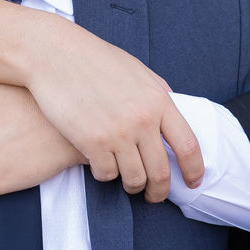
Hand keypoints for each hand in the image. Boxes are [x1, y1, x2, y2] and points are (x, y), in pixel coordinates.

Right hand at [24, 23, 200, 201]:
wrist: (55, 54)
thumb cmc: (94, 59)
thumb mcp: (136, 70)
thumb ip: (157, 93)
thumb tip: (174, 110)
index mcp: (158, 100)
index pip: (188, 145)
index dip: (194, 170)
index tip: (193, 182)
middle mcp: (142, 119)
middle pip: (161, 172)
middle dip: (159, 191)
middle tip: (153, 195)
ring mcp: (117, 132)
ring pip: (134, 178)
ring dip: (132, 185)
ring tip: (127, 182)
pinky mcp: (92, 142)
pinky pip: (106, 174)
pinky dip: (105, 174)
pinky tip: (101, 164)